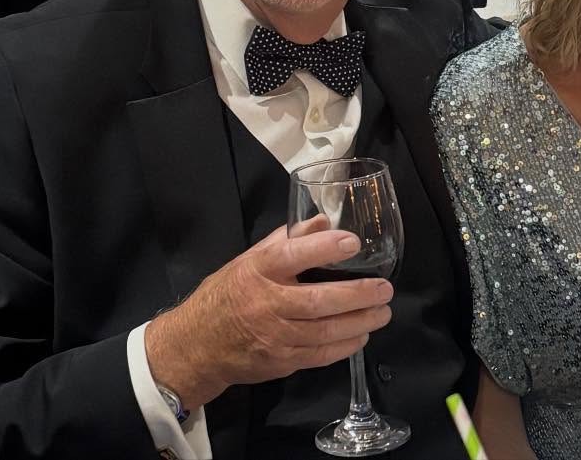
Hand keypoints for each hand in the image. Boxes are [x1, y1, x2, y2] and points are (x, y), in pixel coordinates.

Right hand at [145, 215, 394, 409]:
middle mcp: (266, 304)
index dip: (324, 248)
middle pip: (318, 300)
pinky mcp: (281, 361)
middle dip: (358, 294)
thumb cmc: (228, 294)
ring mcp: (274, 337)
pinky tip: (362, 334)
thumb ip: (287, 239)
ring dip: (360, 322)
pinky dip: (345, 345)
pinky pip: (320, 354)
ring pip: (325, 331)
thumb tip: (324, 220)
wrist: (196, 345)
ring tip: (383, 311)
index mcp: (257, 271)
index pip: (292, 255)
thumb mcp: (249, 259)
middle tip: (384, 288)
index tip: (352, 242)